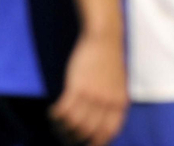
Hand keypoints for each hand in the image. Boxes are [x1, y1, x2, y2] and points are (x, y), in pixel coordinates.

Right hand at [50, 30, 127, 145]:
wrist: (104, 38)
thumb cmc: (110, 61)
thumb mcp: (119, 85)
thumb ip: (112, 104)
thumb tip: (101, 125)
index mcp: (120, 103)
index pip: (109, 133)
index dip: (96, 142)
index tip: (85, 143)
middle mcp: (107, 102)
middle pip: (88, 132)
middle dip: (74, 138)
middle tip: (65, 134)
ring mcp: (92, 95)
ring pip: (73, 125)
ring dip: (62, 128)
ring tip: (57, 123)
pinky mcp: (77, 86)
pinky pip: (63, 111)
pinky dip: (55, 116)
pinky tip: (52, 112)